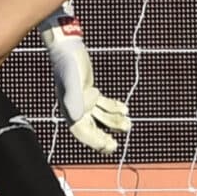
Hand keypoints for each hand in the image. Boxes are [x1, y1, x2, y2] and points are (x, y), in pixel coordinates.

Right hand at [43, 14, 130, 154]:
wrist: (68, 48)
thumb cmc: (69, 66)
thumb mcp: (73, 83)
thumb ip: (74, 100)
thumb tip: (77, 117)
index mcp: (70, 111)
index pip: (83, 133)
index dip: (96, 142)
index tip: (110, 147)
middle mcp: (76, 108)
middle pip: (91, 129)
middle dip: (104, 137)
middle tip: (117, 145)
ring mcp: (83, 101)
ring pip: (99, 118)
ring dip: (113, 122)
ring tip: (128, 125)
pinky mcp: (89, 91)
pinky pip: (103, 105)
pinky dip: (113, 108)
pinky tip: (125, 109)